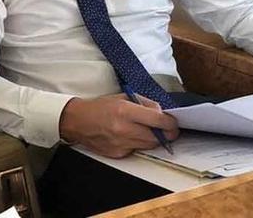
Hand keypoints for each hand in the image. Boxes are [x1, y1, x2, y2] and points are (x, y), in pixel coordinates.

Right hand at [59, 93, 178, 158]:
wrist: (78, 121)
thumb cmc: (101, 107)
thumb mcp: (123, 97)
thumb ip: (145, 104)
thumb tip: (162, 113)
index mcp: (125, 111)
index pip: (158, 121)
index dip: (170, 123)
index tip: (174, 123)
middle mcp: (123, 129)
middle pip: (157, 137)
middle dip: (166, 134)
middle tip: (167, 130)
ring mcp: (120, 144)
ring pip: (149, 146)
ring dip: (153, 139)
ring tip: (148, 130)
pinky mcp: (118, 154)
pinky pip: (136, 150)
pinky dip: (138, 144)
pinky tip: (130, 136)